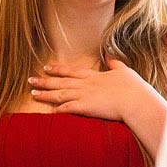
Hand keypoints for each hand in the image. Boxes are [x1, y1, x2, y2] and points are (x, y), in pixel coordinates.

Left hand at [26, 60, 151, 123]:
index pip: (71, 71)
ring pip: (60, 94)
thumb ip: (114, 64)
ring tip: (33, 94)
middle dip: (45, 81)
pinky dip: (57, 110)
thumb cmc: (134, 88)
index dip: (58, 70)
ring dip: (46, 94)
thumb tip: (109, 55)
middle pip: (61, 82)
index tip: (46, 67)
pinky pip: (67, 109)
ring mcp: (85, 95)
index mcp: (94, 76)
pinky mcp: (86, 107)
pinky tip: (47, 111)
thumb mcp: (124, 71)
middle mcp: (86, 84)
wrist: (136, 100)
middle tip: (30, 80)